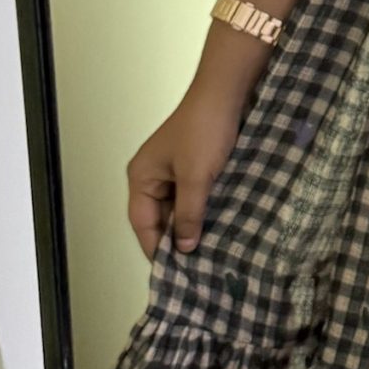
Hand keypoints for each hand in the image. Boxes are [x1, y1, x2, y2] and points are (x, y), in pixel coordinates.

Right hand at [126, 86, 244, 258]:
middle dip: (176, 240)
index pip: (142, 224)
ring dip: (191, 226)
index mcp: (141, 177)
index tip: (175, 275)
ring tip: (208, 254)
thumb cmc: (205, 132)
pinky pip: (192, 196)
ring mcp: (172, 171)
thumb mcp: (196, 177)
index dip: (157, 249)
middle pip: (158, 218)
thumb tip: (185, 249)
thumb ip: (189, 214)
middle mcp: (152, 176)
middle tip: (196, 269)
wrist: (227, 93)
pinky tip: (217, 227)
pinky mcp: (193, 166)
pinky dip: (202, 211)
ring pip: (178, 209)